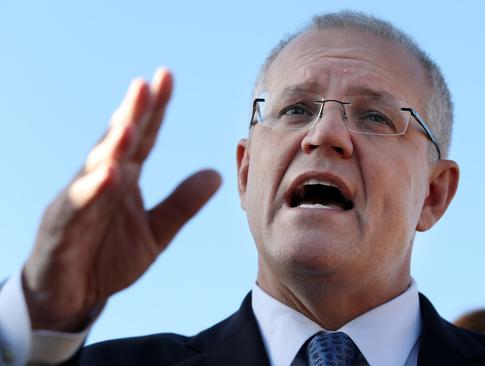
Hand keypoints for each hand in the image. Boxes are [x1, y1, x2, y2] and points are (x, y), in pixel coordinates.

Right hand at [22, 68, 220, 331]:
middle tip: (147, 84)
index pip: (143, 138)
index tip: (166, 77)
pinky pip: (78, 205)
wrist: (71, 296)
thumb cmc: (108, 256)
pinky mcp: (62, 227)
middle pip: (119, 143)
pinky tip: (108, 173)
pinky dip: (92, 189)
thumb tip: (217, 174)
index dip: (154, 109)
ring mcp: (80, 200)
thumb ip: (182, 204)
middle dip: (132, 113)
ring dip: (113, 146)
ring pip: (96, 167)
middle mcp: (101, 181)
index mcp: (124, 179)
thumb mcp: (156, 232)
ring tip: (130, 124)